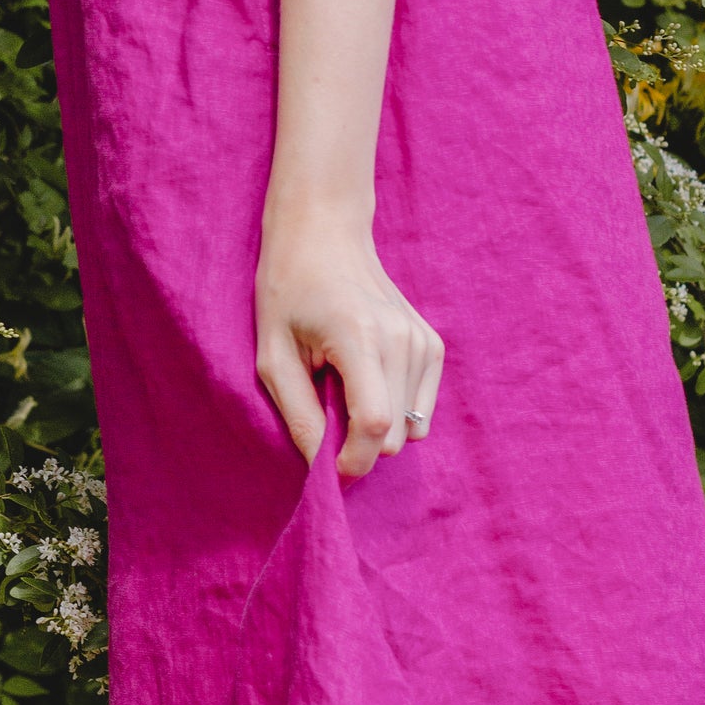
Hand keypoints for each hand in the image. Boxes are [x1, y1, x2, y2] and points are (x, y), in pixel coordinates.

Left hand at [254, 206, 443, 476]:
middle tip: (323, 416)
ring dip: (375, 427)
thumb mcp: (272, 355)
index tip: (326, 469)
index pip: (373, 426)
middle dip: (358, 445)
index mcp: (360, 338)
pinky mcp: (432, 345)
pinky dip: (395, 411)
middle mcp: (402, 340)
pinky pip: (421, 411)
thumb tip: (318, 468)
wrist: (324, 234)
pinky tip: (365, 381)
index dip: (352, 462)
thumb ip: (298, 415)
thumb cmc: (288, 290)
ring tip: (342, 389)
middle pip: (394, 436)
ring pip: (411, 429)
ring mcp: (423, 341)